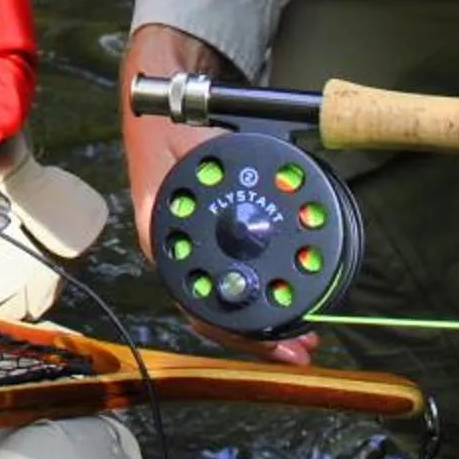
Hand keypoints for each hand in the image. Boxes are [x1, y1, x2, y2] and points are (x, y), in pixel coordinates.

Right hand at [123, 23, 317, 365]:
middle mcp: (173, 254)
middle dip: (260, 338)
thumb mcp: (194, 143)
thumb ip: (218, 165)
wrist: (154, 109)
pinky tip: (289, 305)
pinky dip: (262, 299)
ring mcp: (190, 252)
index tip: (275, 340)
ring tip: (303, 338)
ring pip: (225, 305)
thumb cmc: (169, 124)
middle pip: (215, 315)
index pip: (196, 301)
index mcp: (163, 235)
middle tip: (302, 349)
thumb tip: (250, 188)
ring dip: (264, 324)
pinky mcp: (209, 244)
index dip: (237, 328)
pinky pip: (234, 284)